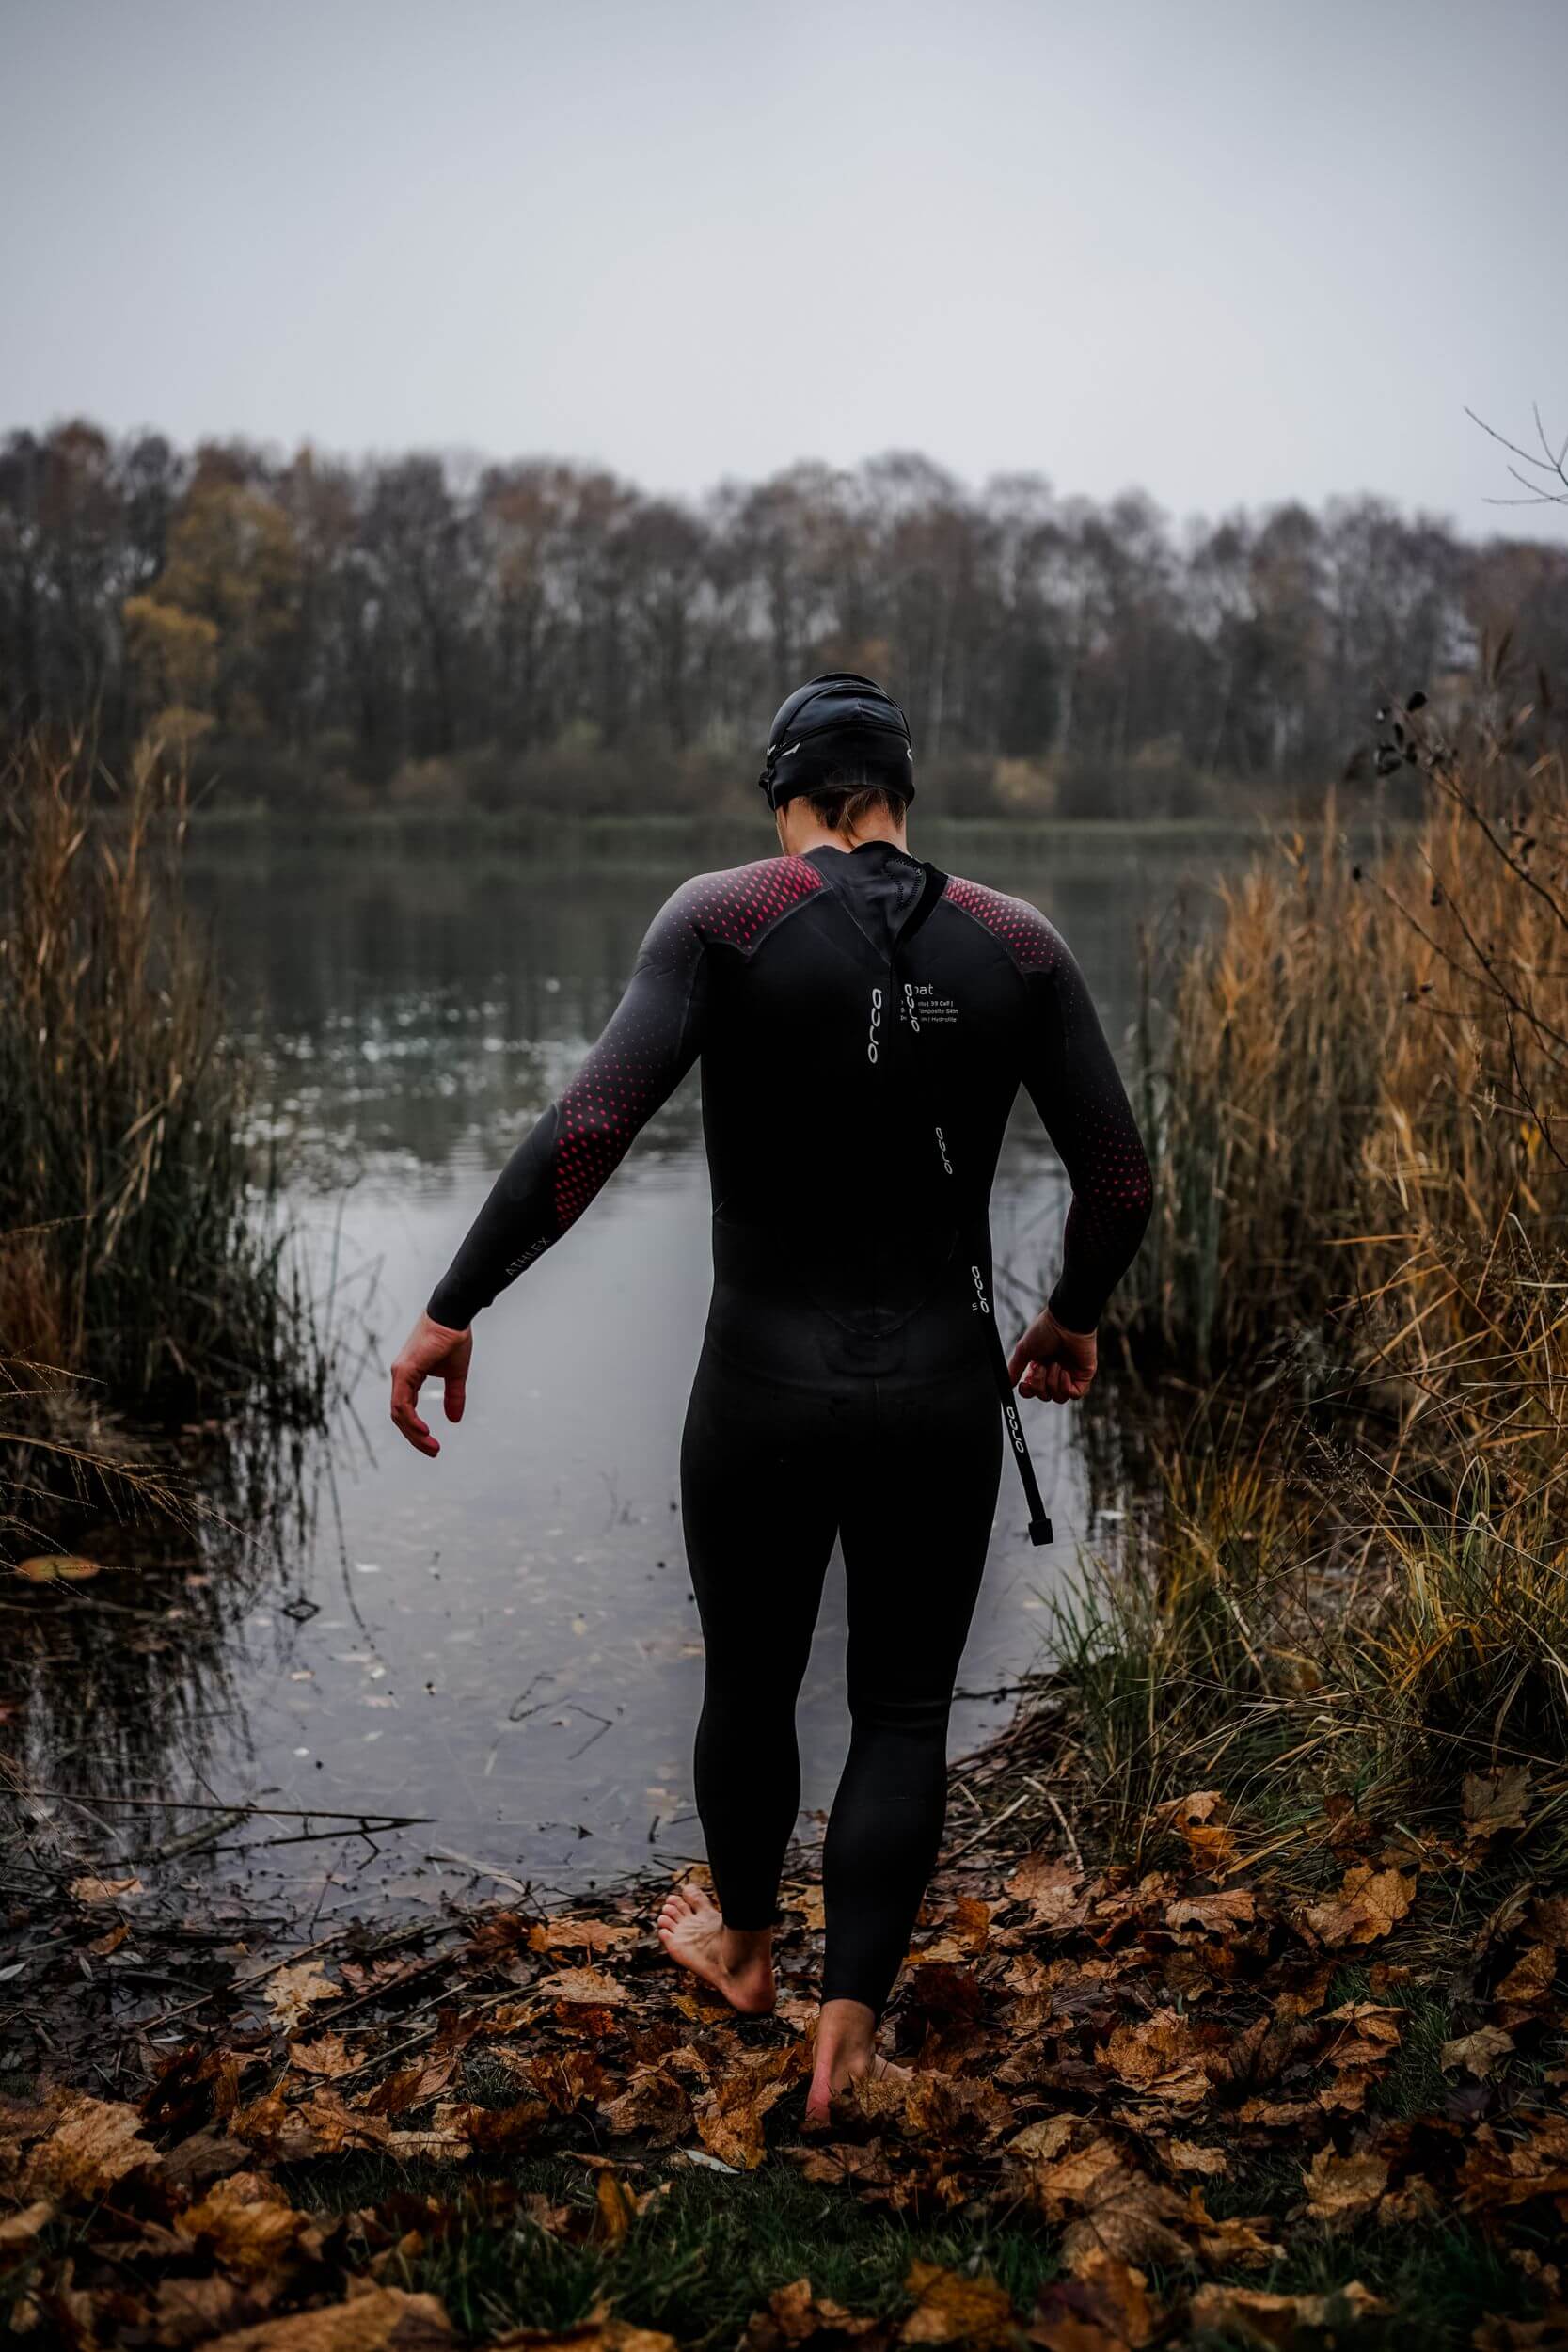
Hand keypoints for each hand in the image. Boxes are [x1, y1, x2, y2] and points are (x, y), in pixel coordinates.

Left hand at [390, 1312, 472, 1456]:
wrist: (453, 1316)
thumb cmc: (453, 1339)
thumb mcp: (455, 1375)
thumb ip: (453, 1397)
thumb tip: (454, 1419)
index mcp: (409, 1377)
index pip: (406, 1410)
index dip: (416, 1430)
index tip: (433, 1444)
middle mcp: (400, 1377)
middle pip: (400, 1416)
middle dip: (415, 1438)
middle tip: (433, 1451)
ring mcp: (399, 1374)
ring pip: (399, 1413)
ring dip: (413, 1433)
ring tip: (430, 1446)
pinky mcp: (404, 1371)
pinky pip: (402, 1403)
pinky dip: (410, 1420)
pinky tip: (423, 1430)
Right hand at [1007, 1305, 1096, 1403]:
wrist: (1066, 1322)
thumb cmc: (1045, 1331)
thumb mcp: (1024, 1350)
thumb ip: (1014, 1369)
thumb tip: (1007, 1385)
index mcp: (1041, 1367)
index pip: (1033, 1390)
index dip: (1028, 1391)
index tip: (1024, 1383)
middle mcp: (1055, 1373)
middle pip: (1045, 1396)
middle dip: (1040, 1384)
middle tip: (1042, 1366)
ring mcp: (1070, 1375)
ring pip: (1059, 1398)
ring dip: (1053, 1383)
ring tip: (1055, 1364)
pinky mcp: (1083, 1376)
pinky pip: (1074, 1395)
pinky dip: (1066, 1387)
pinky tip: (1064, 1372)